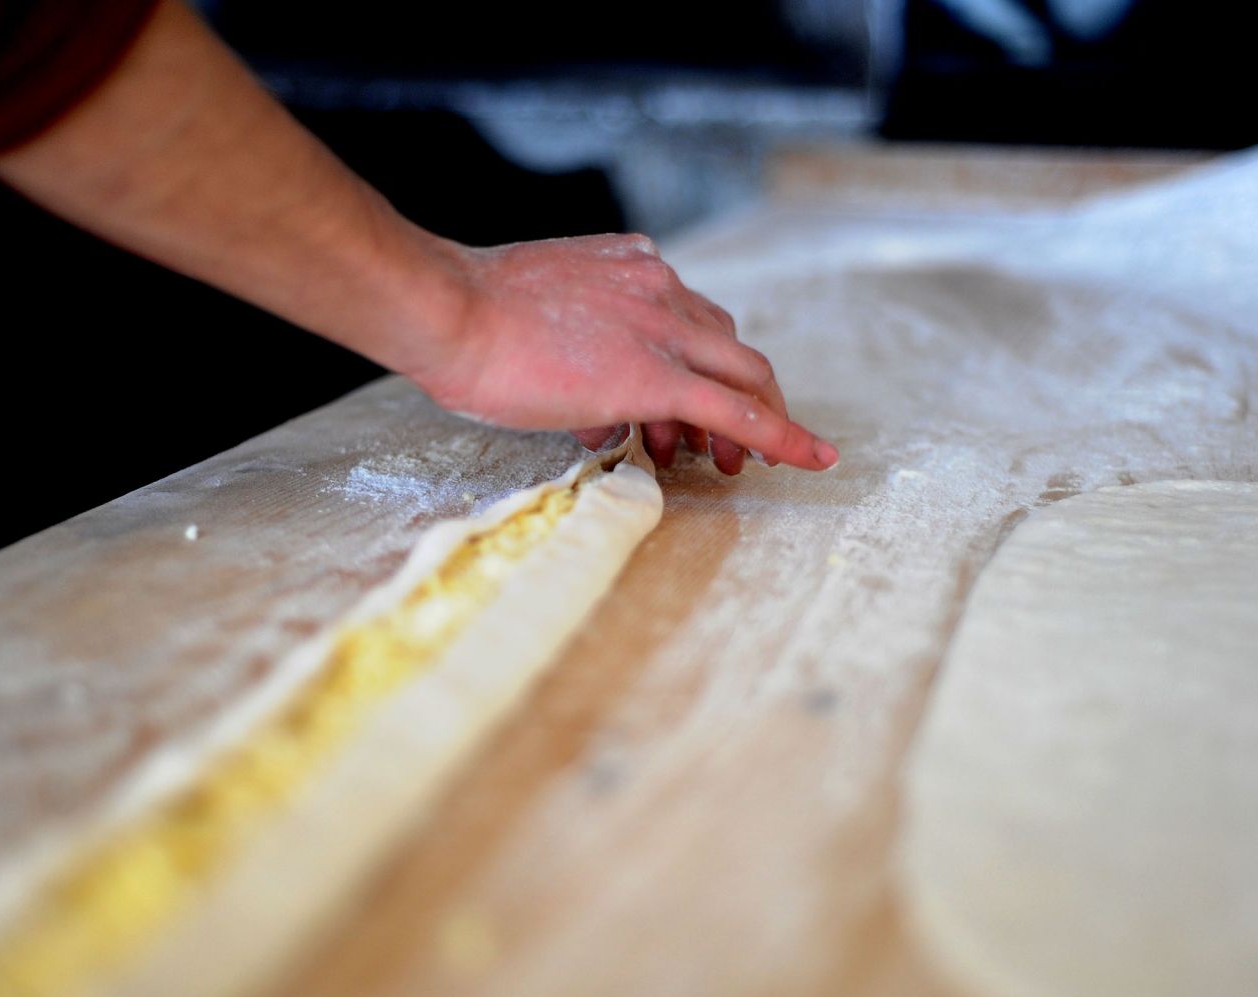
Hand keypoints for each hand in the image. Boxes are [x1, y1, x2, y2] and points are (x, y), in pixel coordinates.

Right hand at [406, 234, 837, 474]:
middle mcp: (658, 287)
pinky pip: (735, 410)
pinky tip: (809, 460)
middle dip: (743, 397)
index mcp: (629, 267)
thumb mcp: (538, 319)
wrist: (448, 312)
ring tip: (734, 467)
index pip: (692, 317)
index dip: (706, 364)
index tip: (701, 403)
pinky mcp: (657, 374)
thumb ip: (578, 351)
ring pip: (742, 374)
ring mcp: (662, 327)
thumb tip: (600, 416)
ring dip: (752, 422)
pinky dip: (779, 436)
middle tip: (727, 446)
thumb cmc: (467, 320)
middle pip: (730, 344)